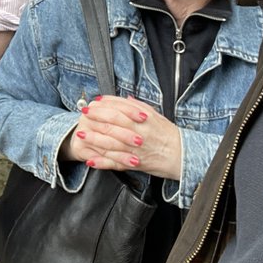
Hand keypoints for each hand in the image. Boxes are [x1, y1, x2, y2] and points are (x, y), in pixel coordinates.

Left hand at [65, 96, 181, 180]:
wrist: (182, 156)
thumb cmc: (169, 136)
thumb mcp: (157, 116)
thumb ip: (139, 107)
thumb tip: (125, 99)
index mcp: (143, 120)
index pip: (120, 108)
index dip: (105, 104)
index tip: (94, 102)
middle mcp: (138, 134)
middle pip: (112, 123)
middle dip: (95, 117)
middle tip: (83, 113)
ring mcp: (135, 150)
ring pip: (111, 143)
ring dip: (93, 138)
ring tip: (81, 135)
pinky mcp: (135, 164)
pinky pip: (115, 163)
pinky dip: (102, 162)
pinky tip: (91, 160)